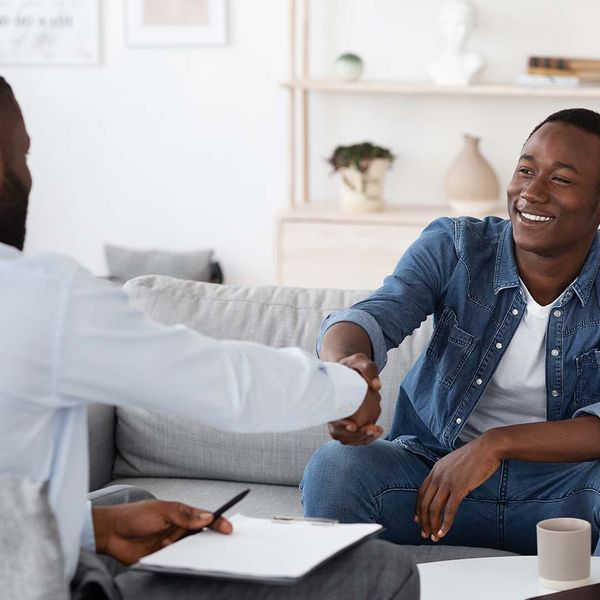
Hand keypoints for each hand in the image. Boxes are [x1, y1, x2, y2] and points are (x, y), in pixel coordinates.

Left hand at [93, 500, 232, 564]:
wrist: (110, 533)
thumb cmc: (134, 516)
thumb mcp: (161, 511)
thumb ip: (184, 516)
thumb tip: (207, 516)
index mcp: (181, 514)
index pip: (204, 517)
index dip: (218, 522)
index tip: (228, 529)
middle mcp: (178, 528)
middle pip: (200, 534)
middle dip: (210, 539)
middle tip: (220, 545)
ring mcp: (171, 544)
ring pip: (190, 549)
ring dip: (193, 551)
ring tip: (199, 554)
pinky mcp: (163, 558)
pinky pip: (177, 561)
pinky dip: (181, 561)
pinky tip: (182, 561)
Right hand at [328, 353, 383, 445]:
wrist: (347, 370)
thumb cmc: (352, 365)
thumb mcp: (360, 361)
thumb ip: (368, 369)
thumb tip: (377, 387)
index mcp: (329, 398)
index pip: (330, 417)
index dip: (340, 425)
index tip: (353, 425)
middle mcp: (330, 412)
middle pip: (338, 433)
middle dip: (357, 436)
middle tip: (374, 429)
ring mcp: (336, 419)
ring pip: (346, 439)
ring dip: (362, 439)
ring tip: (378, 430)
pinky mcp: (345, 423)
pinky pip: (351, 437)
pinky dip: (364, 438)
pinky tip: (376, 431)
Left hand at [414, 434, 501, 541]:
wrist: (487, 448)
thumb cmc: (474, 456)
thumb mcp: (454, 463)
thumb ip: (447, 474)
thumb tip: (447, 486)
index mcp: (436, 469)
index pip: (421, 491)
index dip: (418, 507)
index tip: (418, 520)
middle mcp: (438, 475)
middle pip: (424, 502)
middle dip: (423, 520)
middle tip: (424, 533)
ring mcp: (447, 482)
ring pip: (434, 508)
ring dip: (433, 524)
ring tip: (434, 536)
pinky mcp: (459, 487)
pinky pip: (449, 509)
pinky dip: (445, 523)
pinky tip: (444, 532)